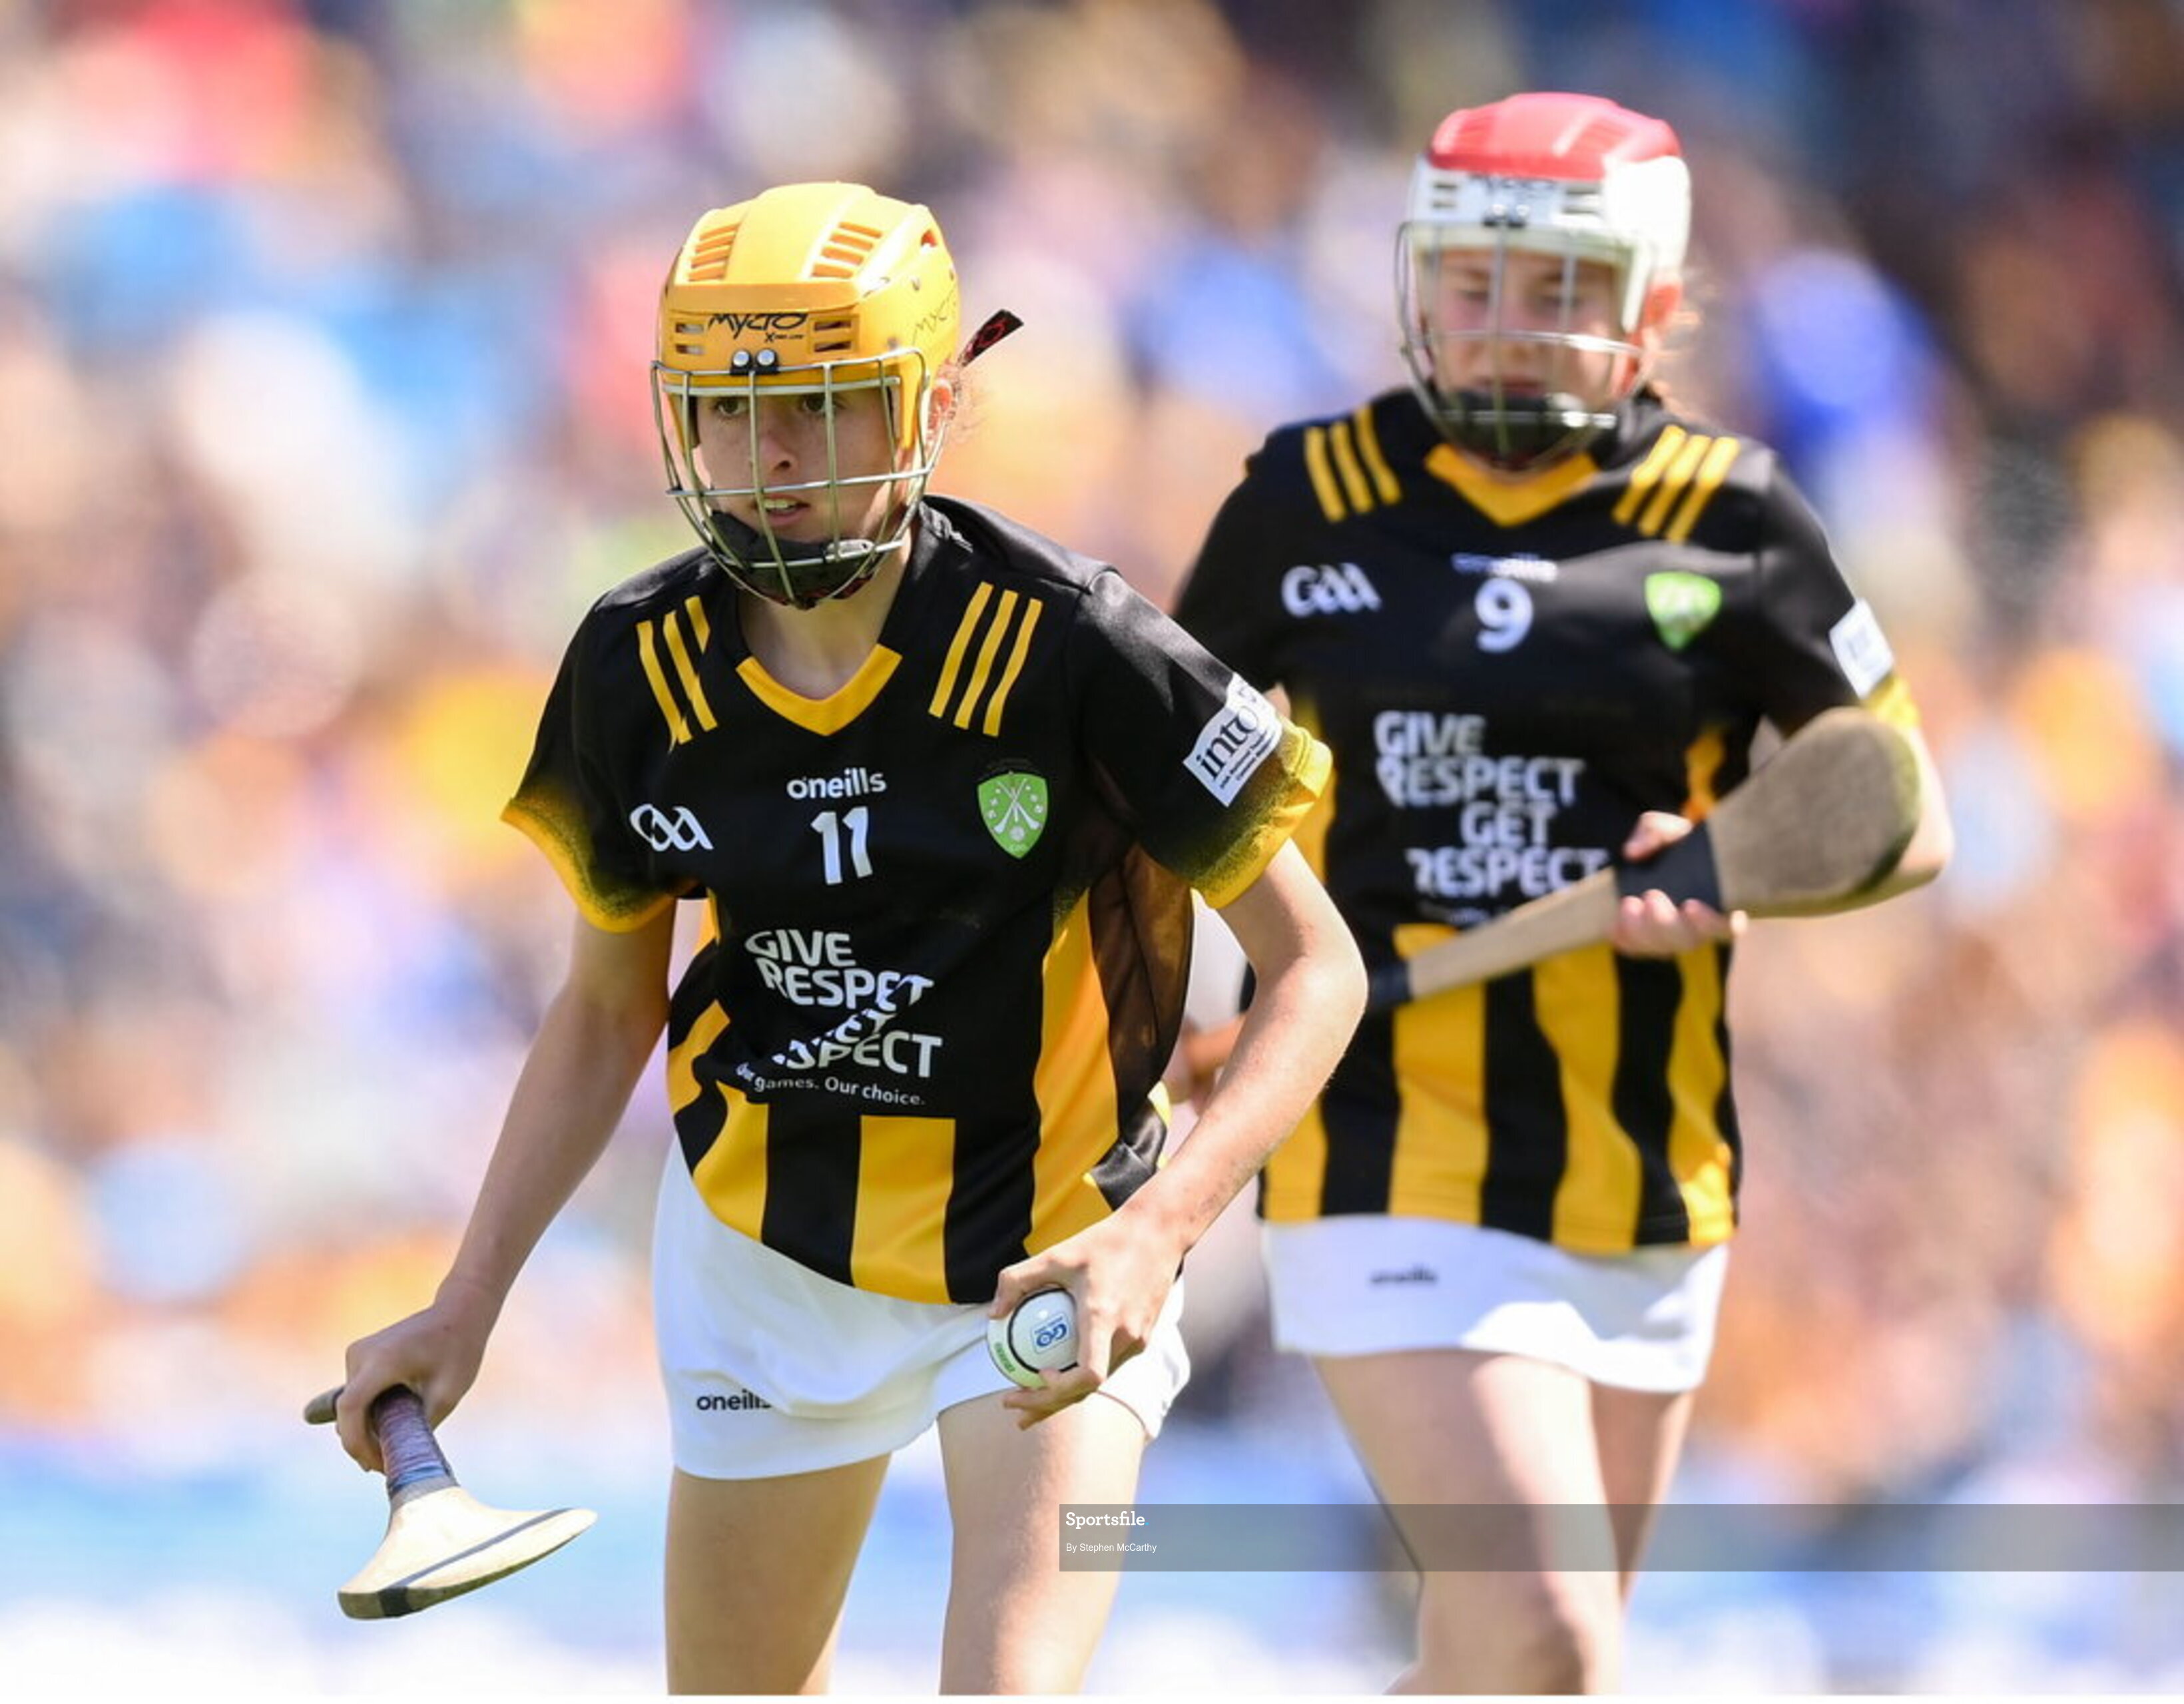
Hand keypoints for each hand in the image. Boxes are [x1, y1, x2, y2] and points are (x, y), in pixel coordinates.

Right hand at [333, 1280, 496, 1472]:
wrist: (459, 1312)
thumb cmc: (458, 1351)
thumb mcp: (447, 1394)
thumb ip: (418, 1426)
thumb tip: (397, 1458)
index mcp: (383, 1360)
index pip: (351, 1408)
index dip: (357, 1443)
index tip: (377, 1466)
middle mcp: (361, 1354)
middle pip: (349, 1412)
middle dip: (363, 1443)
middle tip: (387, 1467)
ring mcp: (357, 1353)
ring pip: (351, 1405)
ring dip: (366, 1428)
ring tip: (392, 1449)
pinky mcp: (359, 1356)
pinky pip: (357, 1393)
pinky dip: (368, 1413)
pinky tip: (386, 1430)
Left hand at [987, 1207, 1182, 1429]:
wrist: (1159, 1232)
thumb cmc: (1103, 1241)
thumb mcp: (1056, 1254)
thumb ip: (1018, 1280)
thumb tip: (992, 1314)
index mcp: (1104, 1318)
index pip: (1088, 1376)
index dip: (1060, 1389)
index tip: (1036, 1377)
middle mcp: (1126, 1335)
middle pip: (1087, 1389)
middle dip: (1049, 1405)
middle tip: (1015, 1409)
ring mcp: (1140, 1339)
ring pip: (1100, 1379)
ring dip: (1066, 1395)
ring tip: (1032, 1397)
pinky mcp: (1145, 1335)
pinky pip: (1111, 1363)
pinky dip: (1085, 1374)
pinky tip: (1064, 1368)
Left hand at [1613, 811, 1747, 955]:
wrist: (1653, 861)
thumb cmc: (1673, 845)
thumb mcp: (1668, 829)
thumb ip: (1655, 831)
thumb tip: (1633, 852)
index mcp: (1720, 903)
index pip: (1728, 926)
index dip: (1711, 922)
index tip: (1691, 905)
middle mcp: (1699, 927)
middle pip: (1688, 941)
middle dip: (1666, 922)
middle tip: (1652, 895)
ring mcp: (1673, 938)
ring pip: (1662, 948)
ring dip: (1642, 931)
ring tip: (1628, 904)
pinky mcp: (1649, 942)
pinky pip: (1637, 950)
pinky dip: (1625, 940)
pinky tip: (1613, 927)